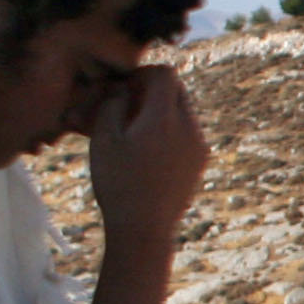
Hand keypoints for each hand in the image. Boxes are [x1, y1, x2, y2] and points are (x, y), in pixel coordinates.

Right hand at [82, 65, 206, 243]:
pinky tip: (146, 150)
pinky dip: (169, 131)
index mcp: (165, 118)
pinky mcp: (200, 163)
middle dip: (152, 91)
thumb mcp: (104, 140)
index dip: (142, 73)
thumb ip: (113, 104)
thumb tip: (122, 88)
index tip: (124, 87)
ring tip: (132, 131)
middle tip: (126, 106)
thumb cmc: (118, 184)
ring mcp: (199, 147)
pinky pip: (187, 134)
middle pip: (177, 90)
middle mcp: (189, 128)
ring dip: (160, 112)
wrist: (144, 230)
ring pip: (183, 112)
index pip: (165, 74)